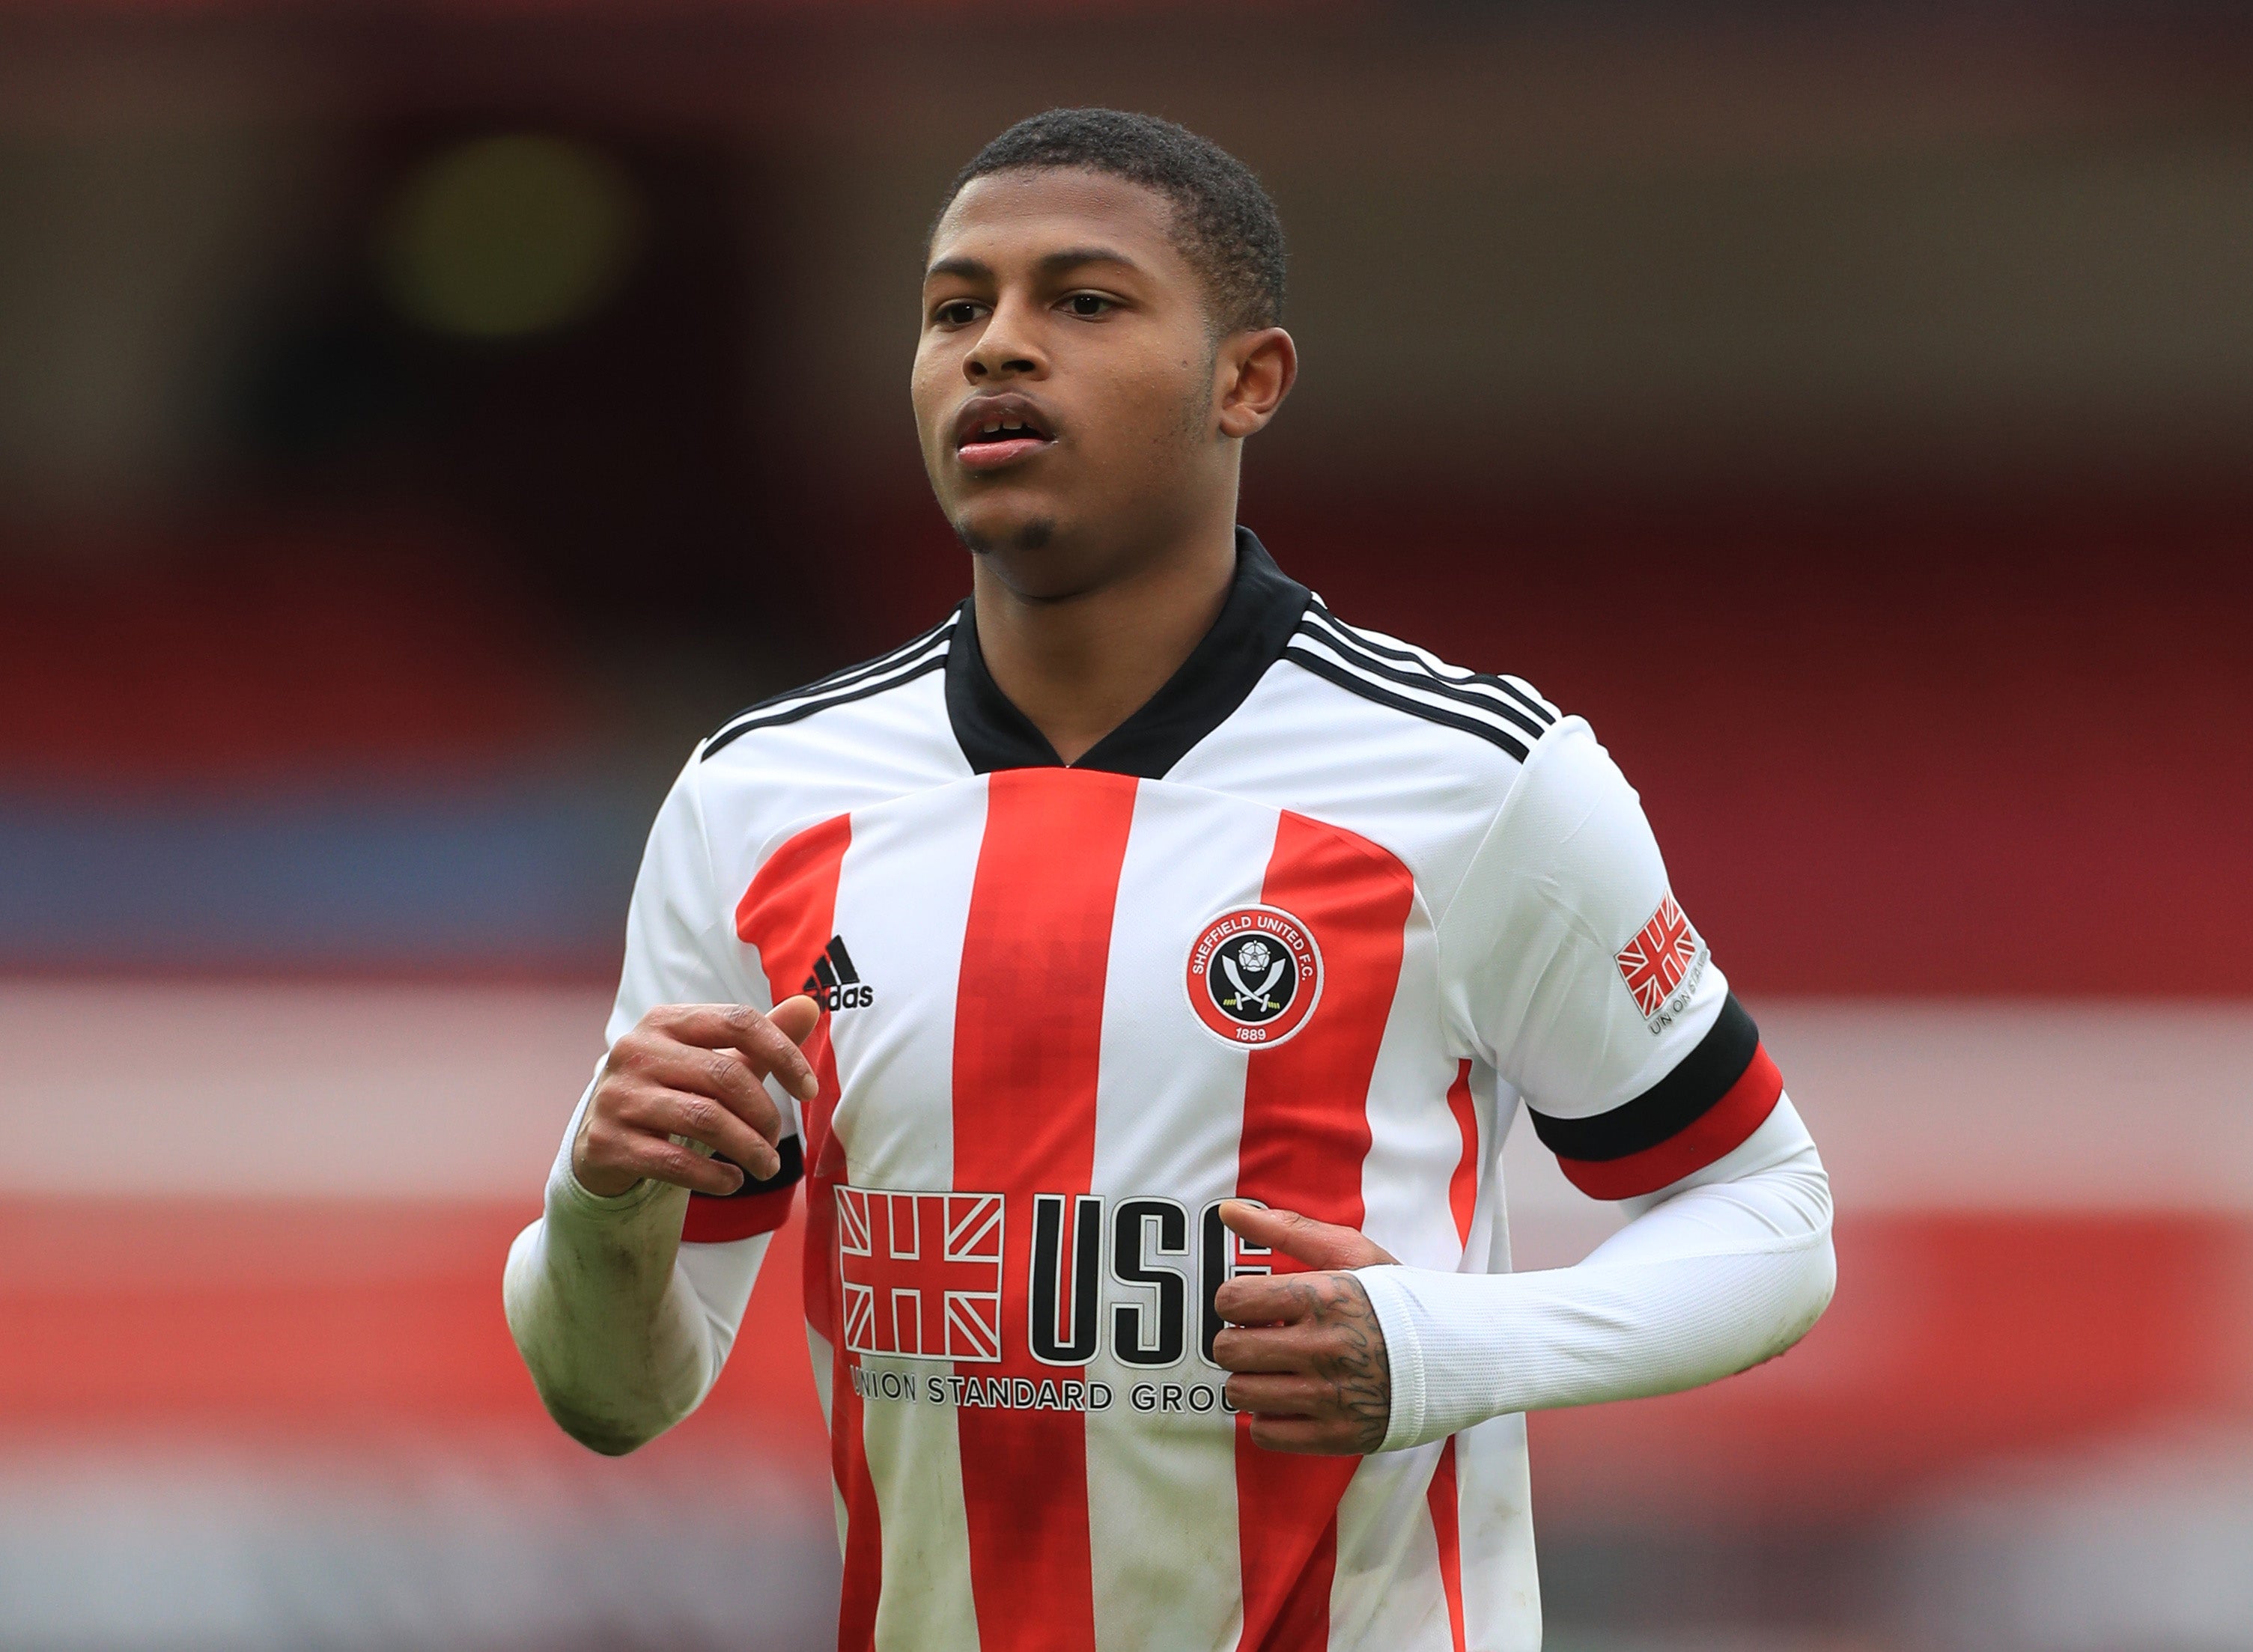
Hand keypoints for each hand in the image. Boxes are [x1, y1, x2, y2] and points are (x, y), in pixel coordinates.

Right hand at [571, 998, 820, 1198]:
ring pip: (705, 1120)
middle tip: (776, 1141)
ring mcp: (618, 1096)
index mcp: (665, 1021)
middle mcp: (636, 1050)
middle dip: (765, 1114)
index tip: (810, 1090)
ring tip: (767, 1166)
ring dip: (749, 1149)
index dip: (784, 1054)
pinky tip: (732, 1182)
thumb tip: (810, 1006)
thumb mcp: (710, 1060)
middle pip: (725, 1075)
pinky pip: (676, 1162)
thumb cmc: (669, 1090)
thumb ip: (759, 1038)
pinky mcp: (608, 1143)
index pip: (739, 1022)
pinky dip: (715, 1176)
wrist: (601, 1138)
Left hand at [1211, 1200, 1397, 1455]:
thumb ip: (1287, 1229)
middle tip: (1257, 1338)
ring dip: (1248, 1380)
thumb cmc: (1398, 1298)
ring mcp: (1332, 1396)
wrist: (1458, 1353)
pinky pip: (1266, 1434)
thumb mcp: (1351, 1252)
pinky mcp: (1339, 1434)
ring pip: (1241, 1393)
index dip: (1232, 1301)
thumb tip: (1228, 1210)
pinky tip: (1288, 1400)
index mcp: (1325, 1297)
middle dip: (1235, 1340)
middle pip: (1230, 1349)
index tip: (1249, 1306)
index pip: (1233, 1299)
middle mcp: (1325, 1348)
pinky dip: (1268, 1418)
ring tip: (1272, 1369)